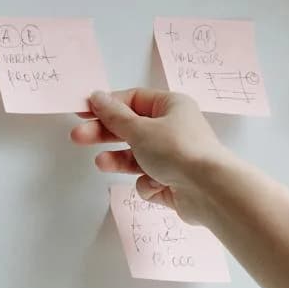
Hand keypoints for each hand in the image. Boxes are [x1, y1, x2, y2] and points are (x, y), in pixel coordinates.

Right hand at [71, 88, 232, 224]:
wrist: (210, 191)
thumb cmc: (177, 150)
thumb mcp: (139, 128)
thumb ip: (114, 115)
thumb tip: (97, 97)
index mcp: (171, 106)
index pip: (133, 100)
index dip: (106, 106)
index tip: (82, 111)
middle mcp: (174, 129)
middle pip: (131, 128)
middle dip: (105, 133)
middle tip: (78, 137)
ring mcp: (174, 157)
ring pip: (137, 156)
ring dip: (120, 160)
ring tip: (102, 163)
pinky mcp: (173, 183)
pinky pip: (149, 180)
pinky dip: (148, 184)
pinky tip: (157, 185)